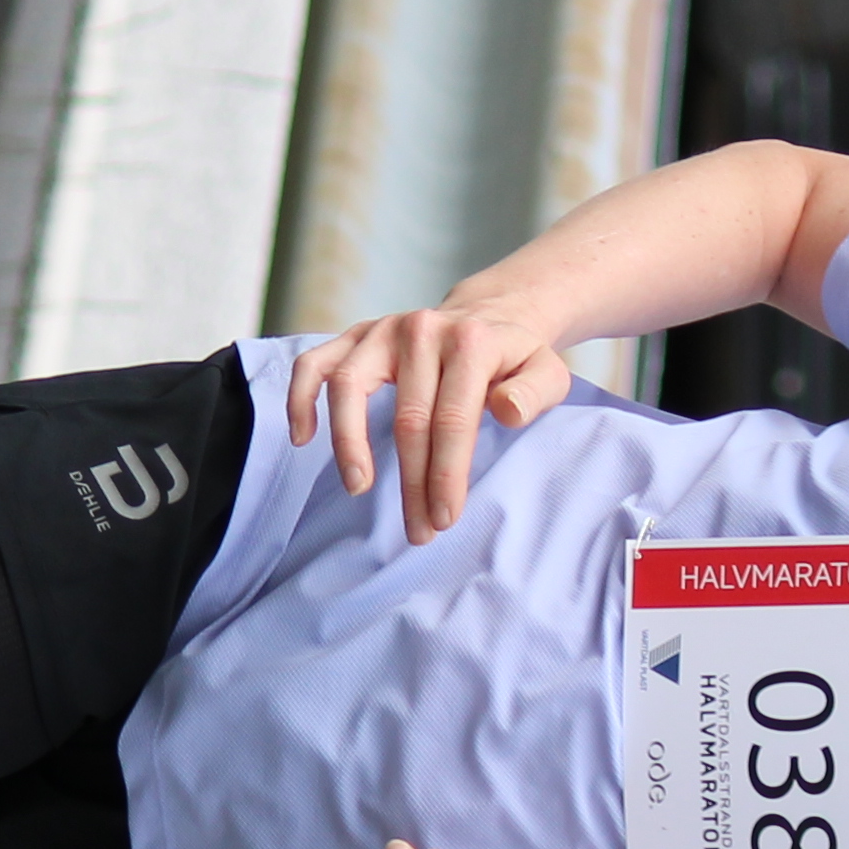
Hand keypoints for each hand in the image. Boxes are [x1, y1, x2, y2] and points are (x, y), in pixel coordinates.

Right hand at [287, 300, 576, 539]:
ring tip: (359, 487)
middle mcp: (422, 328)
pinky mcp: (355, 334)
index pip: (453, 418)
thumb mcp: (547, 372)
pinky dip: (301, 398)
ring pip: (349, 385)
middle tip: (418, 529)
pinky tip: (303, 438)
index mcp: (471, 341)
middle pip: (408, 417)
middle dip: (412, 481)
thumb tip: (506, 410)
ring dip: (350, 443)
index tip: (445, 517)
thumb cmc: (514, 361)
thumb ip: (535, 392)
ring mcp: (383, 329)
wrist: (486, 319)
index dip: (447, 473)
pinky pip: (315, 363)